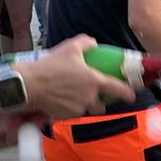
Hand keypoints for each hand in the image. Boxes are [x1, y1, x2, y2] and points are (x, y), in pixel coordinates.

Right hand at [19, 35, 136, 119]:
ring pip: (85, 110)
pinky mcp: (65, 116)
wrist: (29, 85)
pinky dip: (67, 109)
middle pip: (100, 106)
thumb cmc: (50, 66)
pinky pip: (71, 115)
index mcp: (94, 81)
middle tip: (89, 95)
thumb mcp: (70, 48)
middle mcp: (89, 97)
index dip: (127, 94)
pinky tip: (58, 100)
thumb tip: (93, 44)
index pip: (117, 89)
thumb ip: (86, 43)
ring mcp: (77, 108)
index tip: (131, 96)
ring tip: (70, 96)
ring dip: (82, 106)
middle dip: (98, 103)